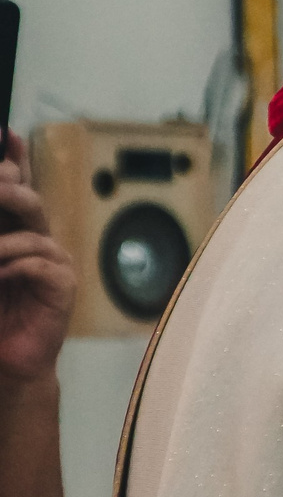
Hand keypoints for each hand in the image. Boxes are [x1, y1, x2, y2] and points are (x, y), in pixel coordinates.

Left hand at [0, 136, 71, 388]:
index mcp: (15, 232)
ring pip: (33, 228)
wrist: (5, 361)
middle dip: (7, 185)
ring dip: (2, 235)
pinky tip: (0, 278)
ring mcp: (53, 262)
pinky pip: (41, 264)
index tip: (5, 135)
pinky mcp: (62, 287)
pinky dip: (15, 267)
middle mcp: (36, 241)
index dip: (14, 160)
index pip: (17, 187)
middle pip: (27, 199)